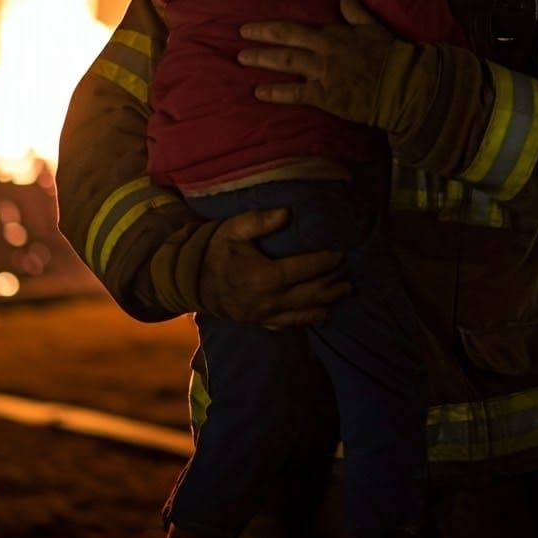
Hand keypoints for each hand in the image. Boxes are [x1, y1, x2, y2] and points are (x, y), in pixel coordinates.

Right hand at [198, 207, 350, 328]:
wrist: (188, 281)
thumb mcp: (233, 229)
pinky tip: (319, 316)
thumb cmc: (213, 250)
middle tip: (349, 280)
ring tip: (343, 296)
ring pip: (301, 313)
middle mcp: (268, 299)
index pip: (303, 269)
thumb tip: (287, 213)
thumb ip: (260, 221)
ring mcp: (263, 314)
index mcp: (264, 276)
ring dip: (325, 305)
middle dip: (331, 286)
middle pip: (309, 295)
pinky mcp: (258, 321)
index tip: (340, 254)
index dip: (323, 262)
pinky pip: (287, 324)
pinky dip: (305, 320)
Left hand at [237, 0, 393, 124]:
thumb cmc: (389, 56)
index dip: (274, 28)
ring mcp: (323, 74)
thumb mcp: (373, 27)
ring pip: (287, 62)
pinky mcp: (325, 96)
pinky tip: (259, 92)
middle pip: (286, 39)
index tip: (255, 27)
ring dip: (262, 59)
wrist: (401, 86)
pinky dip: (276, 92)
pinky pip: (296, 94)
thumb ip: (355, 12)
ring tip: (242, 58)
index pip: (298, 28)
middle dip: (261, 36)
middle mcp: (324, 51)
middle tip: (241, 34)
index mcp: (334, 34)